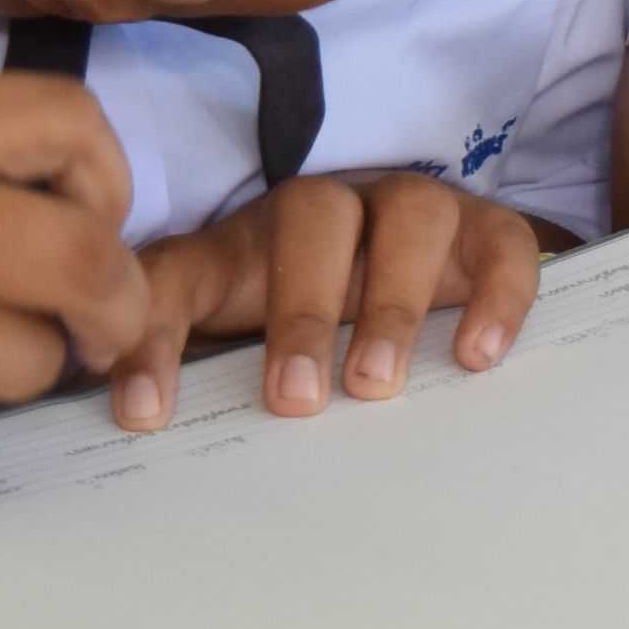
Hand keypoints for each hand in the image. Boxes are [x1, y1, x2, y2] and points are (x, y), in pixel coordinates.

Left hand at [112, 173, 544, 424]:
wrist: (436, 264)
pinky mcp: (486, 232)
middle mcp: (333, 211)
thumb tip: (129, 417)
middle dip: (301, 308)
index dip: (155, 335)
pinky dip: (494, 294)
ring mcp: (415, 212)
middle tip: (294, 399)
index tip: (146, 417)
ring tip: (376, 385)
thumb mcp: (245, 332)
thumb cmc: (316, 312)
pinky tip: (476, 356)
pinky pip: (500, 243)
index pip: (184, 269)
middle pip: (313, 217)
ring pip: (411, 216)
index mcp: (249, 242)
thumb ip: (189, 359)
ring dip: (392, 300)